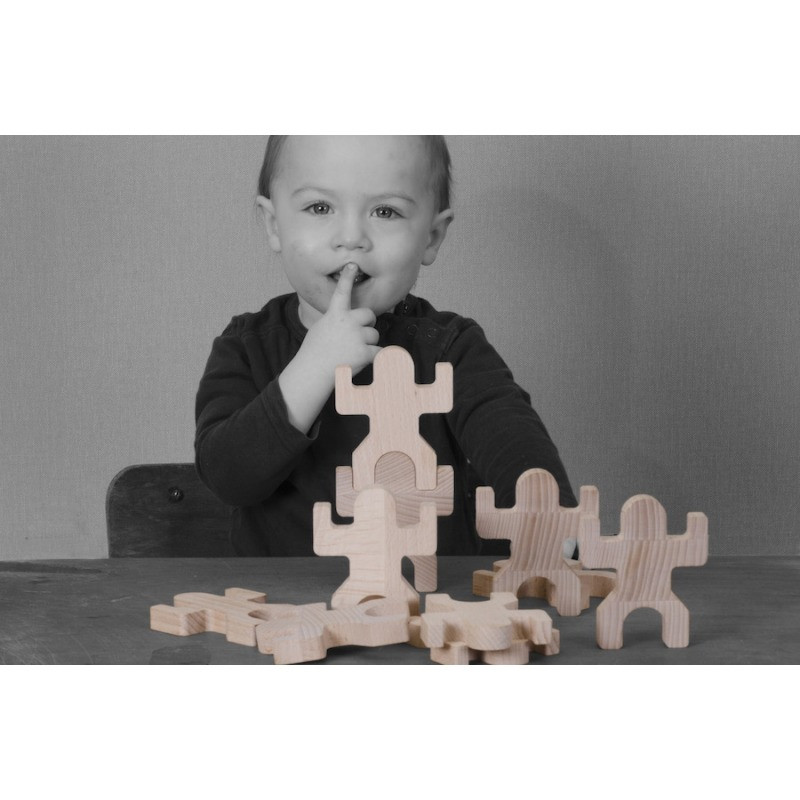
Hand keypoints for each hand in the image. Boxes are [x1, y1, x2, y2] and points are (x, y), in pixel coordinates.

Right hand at [301, 262, 381, 376]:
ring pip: (374, 335)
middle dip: (367, 325)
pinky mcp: (365, 352)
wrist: (312, 372)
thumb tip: (353, 322)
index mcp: (335, 314)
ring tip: (352, 351)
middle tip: (356, 336)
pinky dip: (374, 357)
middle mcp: (348, 322)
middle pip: (370, 315)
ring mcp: (357, 337)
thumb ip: (337, 320)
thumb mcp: (322, 328)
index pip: (342, 292)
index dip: (347, 277)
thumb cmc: (315, 352)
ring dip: (368, 343)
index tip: (352, 264)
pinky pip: (379, 351)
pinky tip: (361, 361)